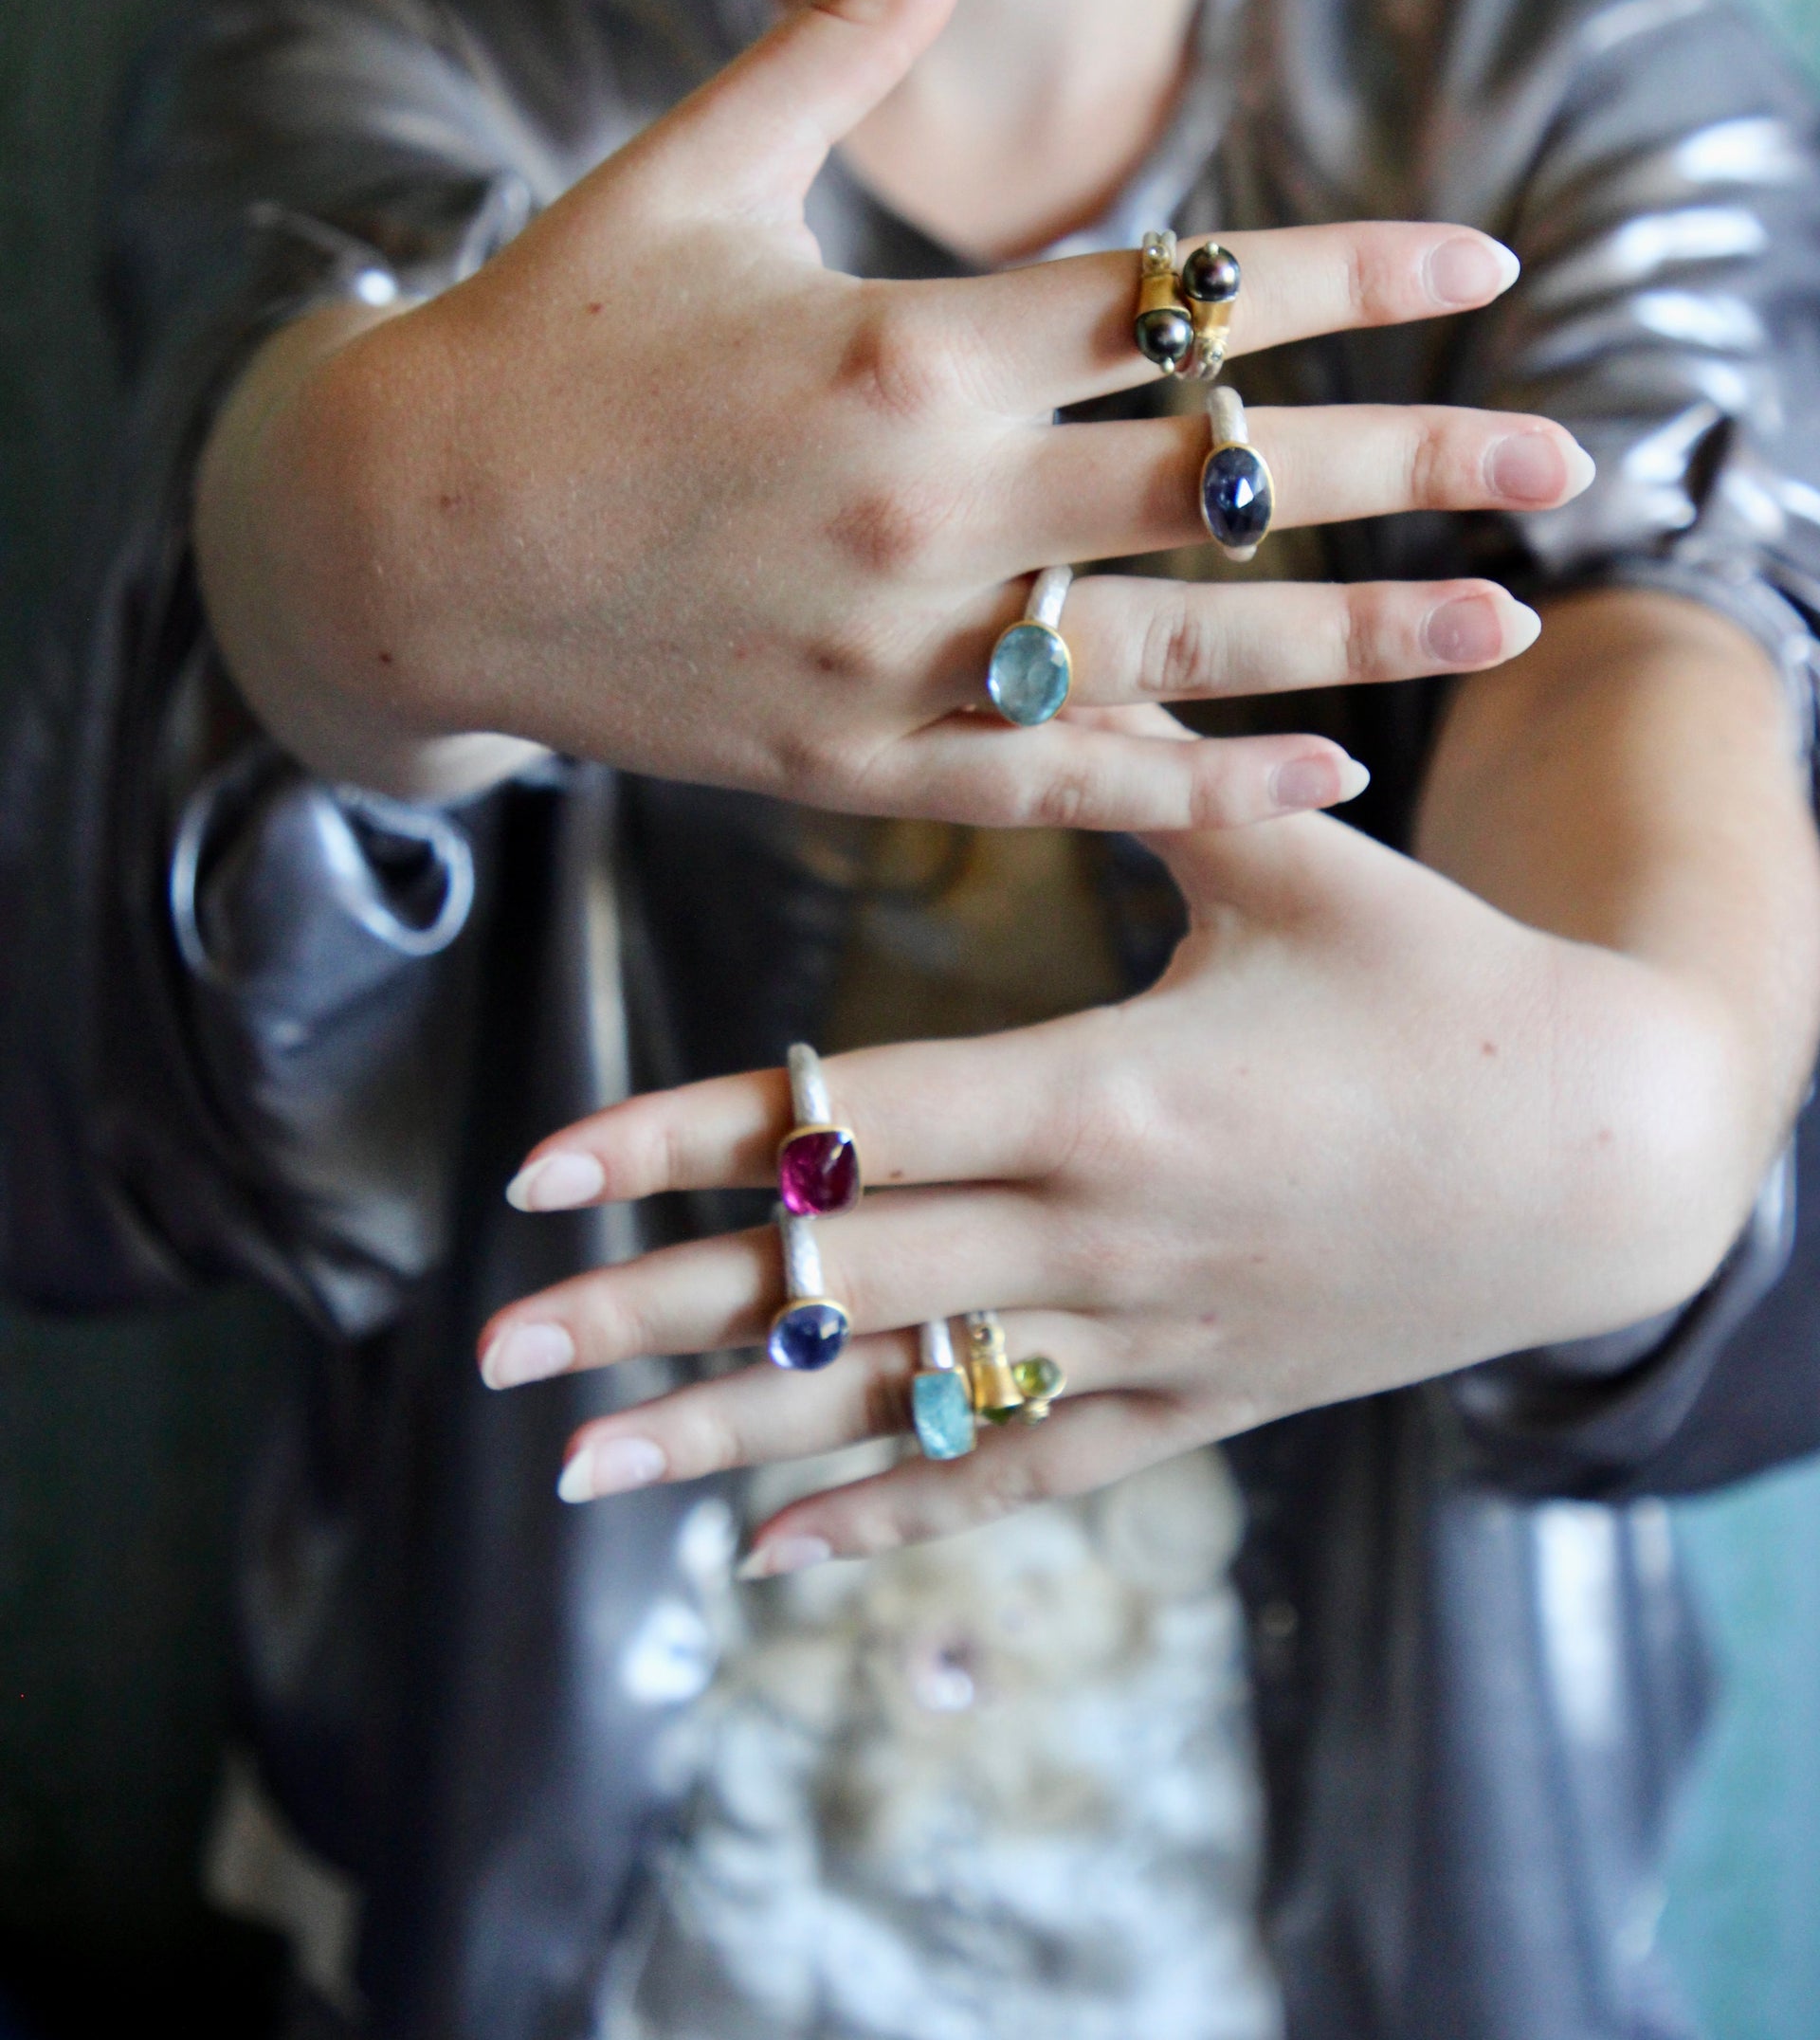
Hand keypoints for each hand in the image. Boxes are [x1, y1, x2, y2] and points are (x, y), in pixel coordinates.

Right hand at [197, 0, 1588, 819]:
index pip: (1181, 300)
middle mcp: (921, 502)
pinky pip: (1065, 782)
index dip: (1352, 277)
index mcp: (901, 340)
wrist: (400, 541)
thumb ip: (847, 28)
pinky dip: (1203, 787)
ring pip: (1176, 649)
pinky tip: (1327, 776)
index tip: (1485, 264)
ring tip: (1507, 624)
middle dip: (1414, 466)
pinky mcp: (853, 758)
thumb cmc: (552, 332)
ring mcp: (892, 647)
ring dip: (1357, 639)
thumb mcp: (694, 160)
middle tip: (1570, 459)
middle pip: (1221, 486)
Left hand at [477, 790, 1757, 1571]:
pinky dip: (897, 1510)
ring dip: (734, 1436)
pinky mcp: (1195, 1401)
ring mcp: (1145, 1339)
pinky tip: (776, 1551)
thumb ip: (1145, 777)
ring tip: (581, 1473)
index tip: (544, 1174)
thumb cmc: (1451, 982)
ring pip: (904, 1400)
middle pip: (836, 1281)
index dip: (684, 1145)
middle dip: (653, 1313)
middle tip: (496, 1350)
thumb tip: (1034, 646)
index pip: (847, 1126)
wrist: (1609, 1156)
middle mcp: (1102, 1238)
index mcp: (1105, 1092)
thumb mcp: (1294, 866)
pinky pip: (1021, 1470)